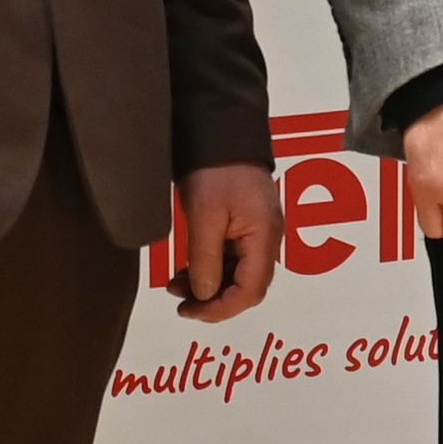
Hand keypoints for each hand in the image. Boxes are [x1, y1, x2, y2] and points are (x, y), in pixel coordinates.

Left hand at [171, 162, 280, 321]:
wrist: (221, 132)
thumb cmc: (215, 170)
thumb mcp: (204, 216)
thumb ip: (205, 259)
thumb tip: (204, 294)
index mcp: (264, 237)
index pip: (250, 290)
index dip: (221, 308)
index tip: (190, 311)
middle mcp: (267, 239)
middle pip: (247, 287)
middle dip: (214, 300)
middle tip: (180, 302)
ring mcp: (258, 232)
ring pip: (238, 275)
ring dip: (209, 286)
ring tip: (175, 286)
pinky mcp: (246, 225)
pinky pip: (233, 258)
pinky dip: (211, 269)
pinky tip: (186, 270)